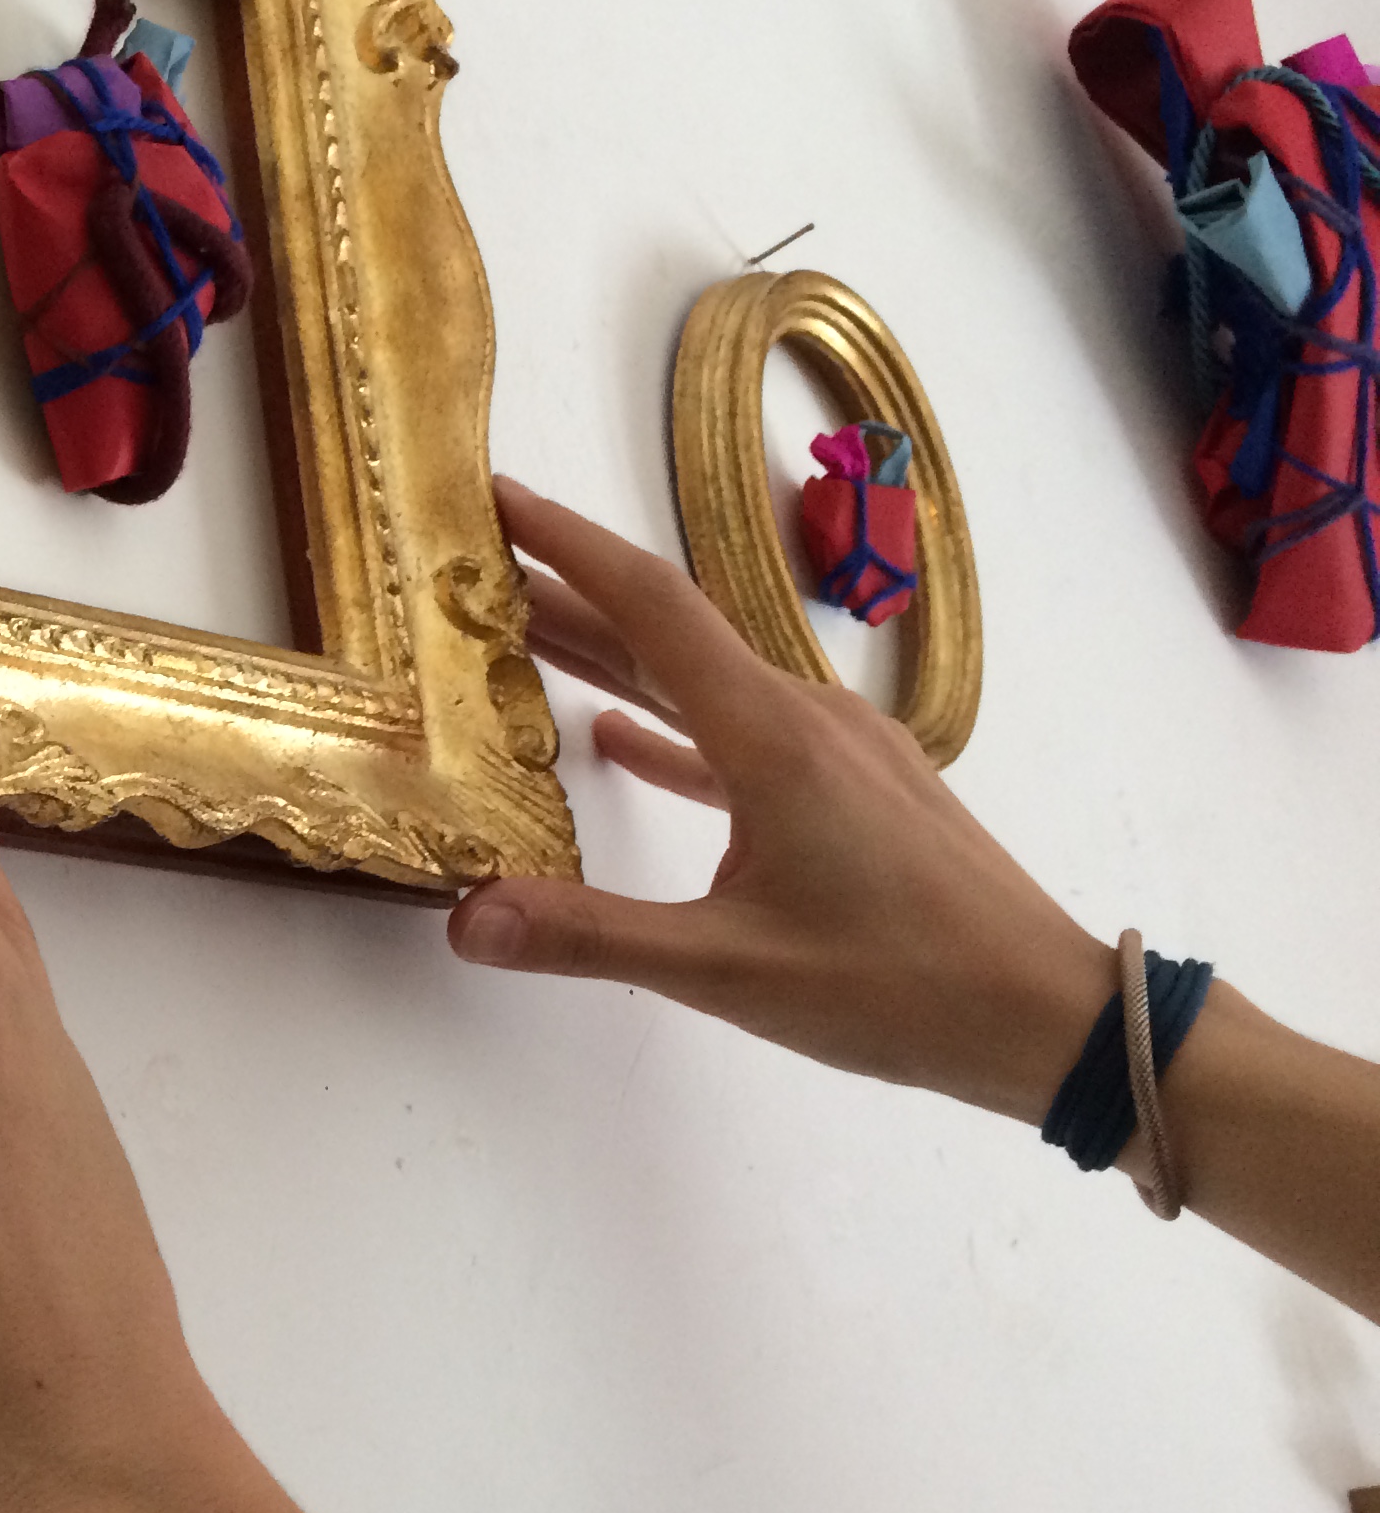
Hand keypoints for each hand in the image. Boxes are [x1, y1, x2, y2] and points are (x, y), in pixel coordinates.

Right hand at [456, 479, 1112, 1121]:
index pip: (652, 606)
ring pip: (707, 683)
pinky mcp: (857, 789)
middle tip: (476, 572)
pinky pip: (743, 735)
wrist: (1048, 1015)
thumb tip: (464, 918)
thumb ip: (591, 936)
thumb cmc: (899, 986)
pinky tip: (620, 741)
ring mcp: (839, 750)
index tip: (497, 497)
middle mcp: (805, 718)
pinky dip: (675, 729)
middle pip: (669, 634)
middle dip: (570, 597)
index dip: (567, 546)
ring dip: (617, 659)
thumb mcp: (729, 970)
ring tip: (527, 641)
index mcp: (773, 735)